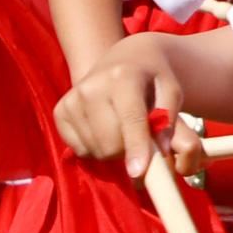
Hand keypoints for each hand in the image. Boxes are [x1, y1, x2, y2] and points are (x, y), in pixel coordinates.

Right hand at [56, 37, 200, 165]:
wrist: (123, 60)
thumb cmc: (153, 80)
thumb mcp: (172, 92)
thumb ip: (172, 122)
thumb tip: (162, 151)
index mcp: (124, 77)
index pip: (131, 118)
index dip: (136, 146)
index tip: (138, 172)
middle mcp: (92, 87)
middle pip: (110, 142)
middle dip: (129, 151)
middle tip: (142, 140)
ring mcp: (72, 99)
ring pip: (95, 150)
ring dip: (114, 151)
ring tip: (123, 129)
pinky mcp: (60, 112)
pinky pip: (79, 149)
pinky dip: (96, 148)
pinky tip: (106, 129)